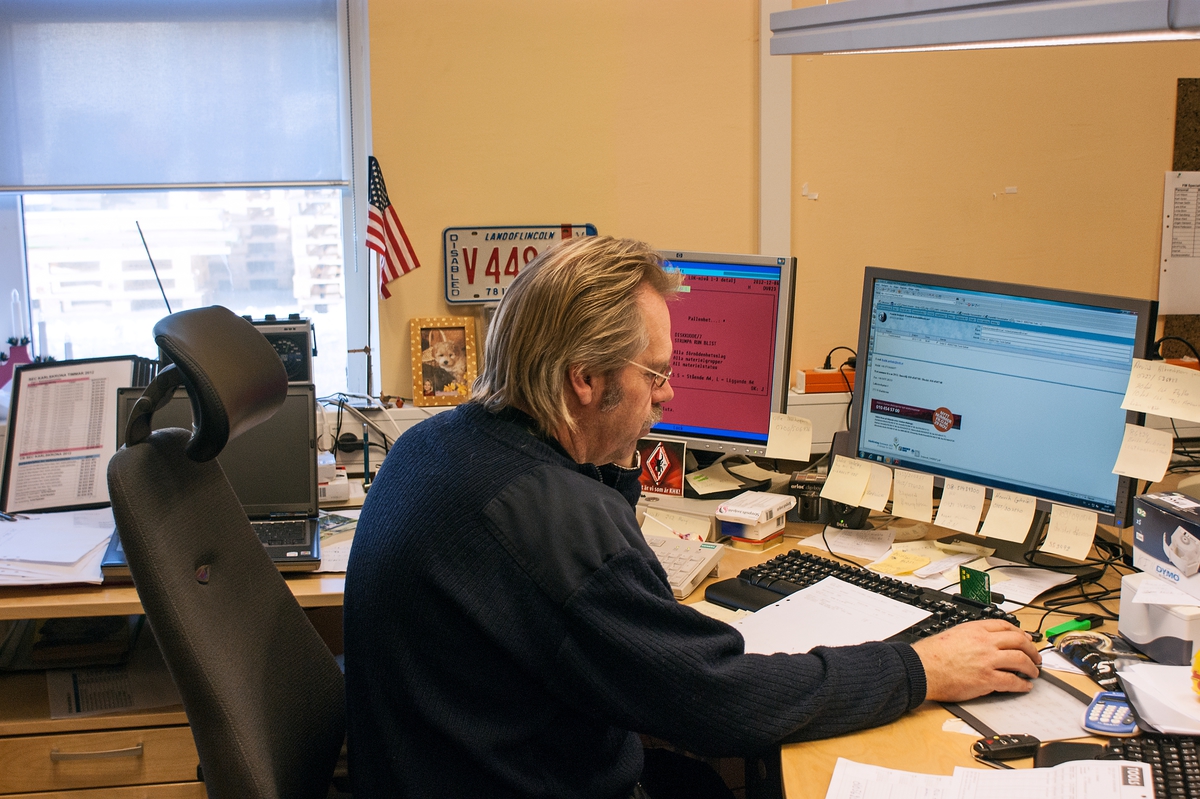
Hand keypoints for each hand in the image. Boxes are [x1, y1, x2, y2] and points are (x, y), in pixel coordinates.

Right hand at [911, 619, 1041, 702]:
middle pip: (1018, 641)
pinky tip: (1024, 687)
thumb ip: (972, 635)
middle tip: (1036, 656)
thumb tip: (986, 643)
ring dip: (1031, 667)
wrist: (921, 668)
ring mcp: (987, 660)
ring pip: (1020, 660)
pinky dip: (1022, 685)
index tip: (1025, 639)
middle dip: (1031, 650)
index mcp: (975, 629)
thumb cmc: (931, 654)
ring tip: (1034, 672)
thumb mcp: (953, 634)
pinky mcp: (987, 679)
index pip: (1005, 626)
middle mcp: (984, 642)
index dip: (1020, 633)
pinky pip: (1012, 681)